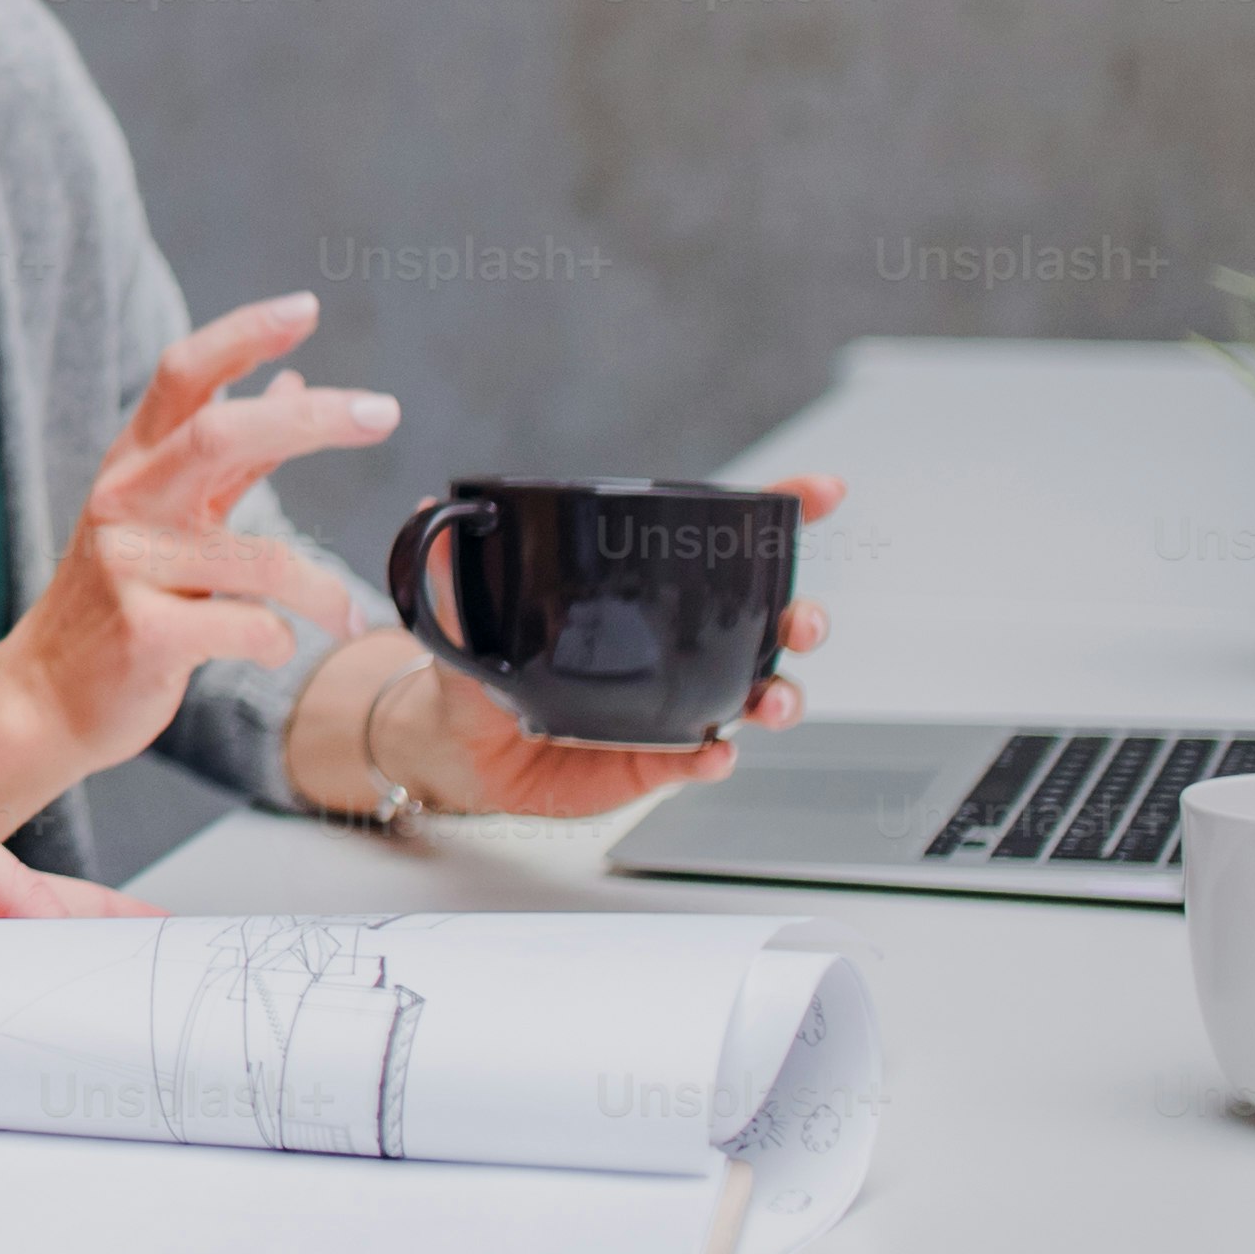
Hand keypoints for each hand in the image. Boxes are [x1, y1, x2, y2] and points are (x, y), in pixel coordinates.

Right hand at [0, 294, 378, 828]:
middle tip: (383, 411)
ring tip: (348, 615)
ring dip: (323, 590)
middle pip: (220, 433)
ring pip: (261, 558)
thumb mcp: (161, 516)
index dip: (243, 334)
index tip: (306, 309)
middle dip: (311, 419)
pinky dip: (279, 641)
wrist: (41, 697)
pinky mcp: (146, 633)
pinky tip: (274, 648)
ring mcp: (130, 567)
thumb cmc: (114, 603)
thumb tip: (291, 383)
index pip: (182, 376)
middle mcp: (125, 503)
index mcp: (131, 465)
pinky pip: (251, 629)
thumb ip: (229, 457)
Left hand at [0, 805, 155, 1068]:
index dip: (137, 932)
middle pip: (72, 976)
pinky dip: (19, 1063)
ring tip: (134, 1036)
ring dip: (77, 1030)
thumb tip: (70, 926)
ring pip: (37, 1021)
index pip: (86, 914)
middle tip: (178, 1006)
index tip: (185, 950)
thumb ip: (14, 885)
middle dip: (121, 991)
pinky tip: (55, 1062)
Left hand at [286, 474, 843, 818]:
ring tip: (769, 700)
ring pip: (750, 697)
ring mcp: (671, 705)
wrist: (456, 745)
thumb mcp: (464, 613)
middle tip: (805, 622)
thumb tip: (432, 507)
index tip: (822, 491)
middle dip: (802, 620)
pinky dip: (711, 758)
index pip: (724, 552)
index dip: (783, 516)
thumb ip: (455, 569)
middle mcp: (674, 649)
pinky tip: (714, 753)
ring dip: (778, 695)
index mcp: (645, 599)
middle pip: (766, 627)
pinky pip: (695, 760)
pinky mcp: (652, 761)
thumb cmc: (481, 668)